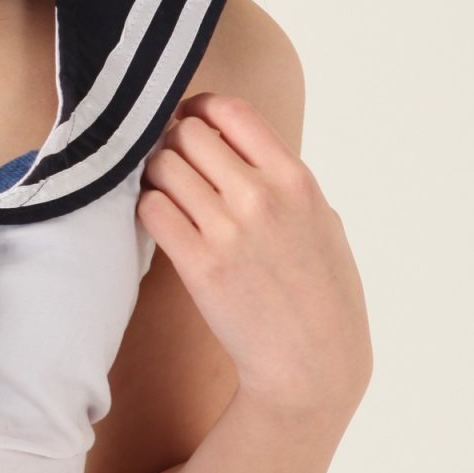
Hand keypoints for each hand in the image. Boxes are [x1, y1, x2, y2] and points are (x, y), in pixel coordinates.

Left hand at [138, 90, 371, 418]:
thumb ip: (287, 182)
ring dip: (155, 175)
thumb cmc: (325, 294)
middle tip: (173, 164)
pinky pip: (152, 210)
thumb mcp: (324, 222)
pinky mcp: (199, 265)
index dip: (201, 109)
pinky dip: (148, 209)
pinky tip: (160, 222)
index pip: (232, 111)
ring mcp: (228, 231)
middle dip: (173, 143)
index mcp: (296, 179)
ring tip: (164, 193)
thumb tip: (243, 150)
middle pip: (188, 134)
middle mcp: (261, 196)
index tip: (191, 122)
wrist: (314, 363)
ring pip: (163, 168)